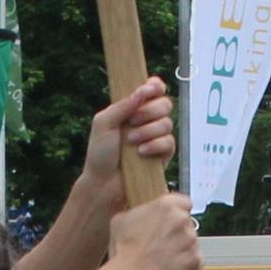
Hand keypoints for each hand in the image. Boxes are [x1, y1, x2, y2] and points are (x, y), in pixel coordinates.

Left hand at [85, 78, 179, 194]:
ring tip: (131, 142)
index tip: (149, 89)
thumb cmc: (100, 153)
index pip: (153, 89)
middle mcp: (147, 120)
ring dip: (148, 131)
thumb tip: (143, 91)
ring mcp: (156, 137)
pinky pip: (169, 142)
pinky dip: (155, 146)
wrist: (104, 183)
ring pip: (167, 123)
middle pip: (165, 103)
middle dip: (150, 111)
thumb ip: (122, 105)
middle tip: (132, 122)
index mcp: (133, 108)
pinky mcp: (163, 154)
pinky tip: (141, 153)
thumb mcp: (103, 123)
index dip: (155, 86)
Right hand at [110, 195, 203, 269]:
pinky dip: (186, 265)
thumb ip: (138, 211)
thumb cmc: (124, 250)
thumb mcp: (121, 219)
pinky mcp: (196, 261)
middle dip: (177, 232)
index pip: (184, 202)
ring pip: (191, 242)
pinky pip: (194, 260)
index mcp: (166, 205)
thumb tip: (140, 213)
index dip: (177, 212)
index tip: (171, 220)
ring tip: (163, 258)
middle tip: (161, 243)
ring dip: (182, 248)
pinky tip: (170, 268)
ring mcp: (192, 241)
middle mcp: (182, 220)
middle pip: (187, 223)